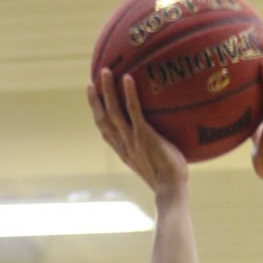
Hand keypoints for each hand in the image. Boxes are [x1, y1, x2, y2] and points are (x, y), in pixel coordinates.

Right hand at [87, 67, 186, 195]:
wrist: (171, 190)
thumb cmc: (170, 179)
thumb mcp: (157, 162)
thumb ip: (155, 148)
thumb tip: (167, 137)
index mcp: (124, 152)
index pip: (105, 132)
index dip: (97, 115)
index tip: (93, 101)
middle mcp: (123, 145)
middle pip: (102, 119)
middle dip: (94, 101)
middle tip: (90, 82)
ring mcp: (132, 141)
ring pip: (113, 112)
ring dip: (107, 91)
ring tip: (105, 71)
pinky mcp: (144, 137)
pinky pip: (134, 112)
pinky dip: (130, 95)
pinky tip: (128, 78)